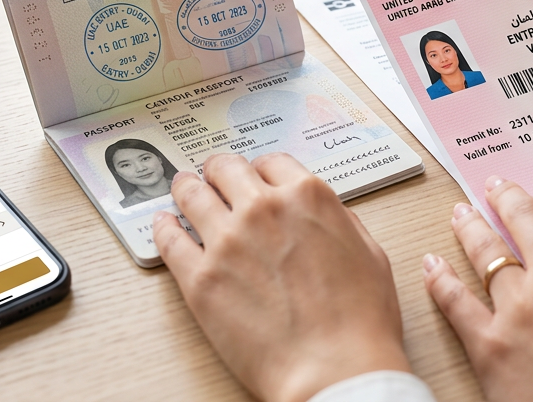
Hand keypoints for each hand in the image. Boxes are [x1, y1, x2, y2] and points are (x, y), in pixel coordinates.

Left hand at [154, 153, 410, 401]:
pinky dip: (163, 227)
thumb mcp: (369, 253)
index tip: (253, 178)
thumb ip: (339, 221)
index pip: (271, 163)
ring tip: (181, 188)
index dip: (260, 171)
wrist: (334, 369)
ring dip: (186, 188)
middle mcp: (263, 208)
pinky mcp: (200, 278)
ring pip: (192, 194)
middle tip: (212, 176)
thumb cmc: (359, 322)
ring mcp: (227, 241)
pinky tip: (163, 224)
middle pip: (226, 169)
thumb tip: (320, 214)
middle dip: (219, 171)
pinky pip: (169, 240)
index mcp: (308, 197)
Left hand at [424, 178, 532, 401]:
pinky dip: (439, 278)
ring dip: (470, 226)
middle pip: (524, 220)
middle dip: (507, 197)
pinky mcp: (488, 341)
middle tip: (495, 186)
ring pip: (485, 251)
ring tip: (461, 212)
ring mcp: (518, 306)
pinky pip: (454, 300)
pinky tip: (432, 264)